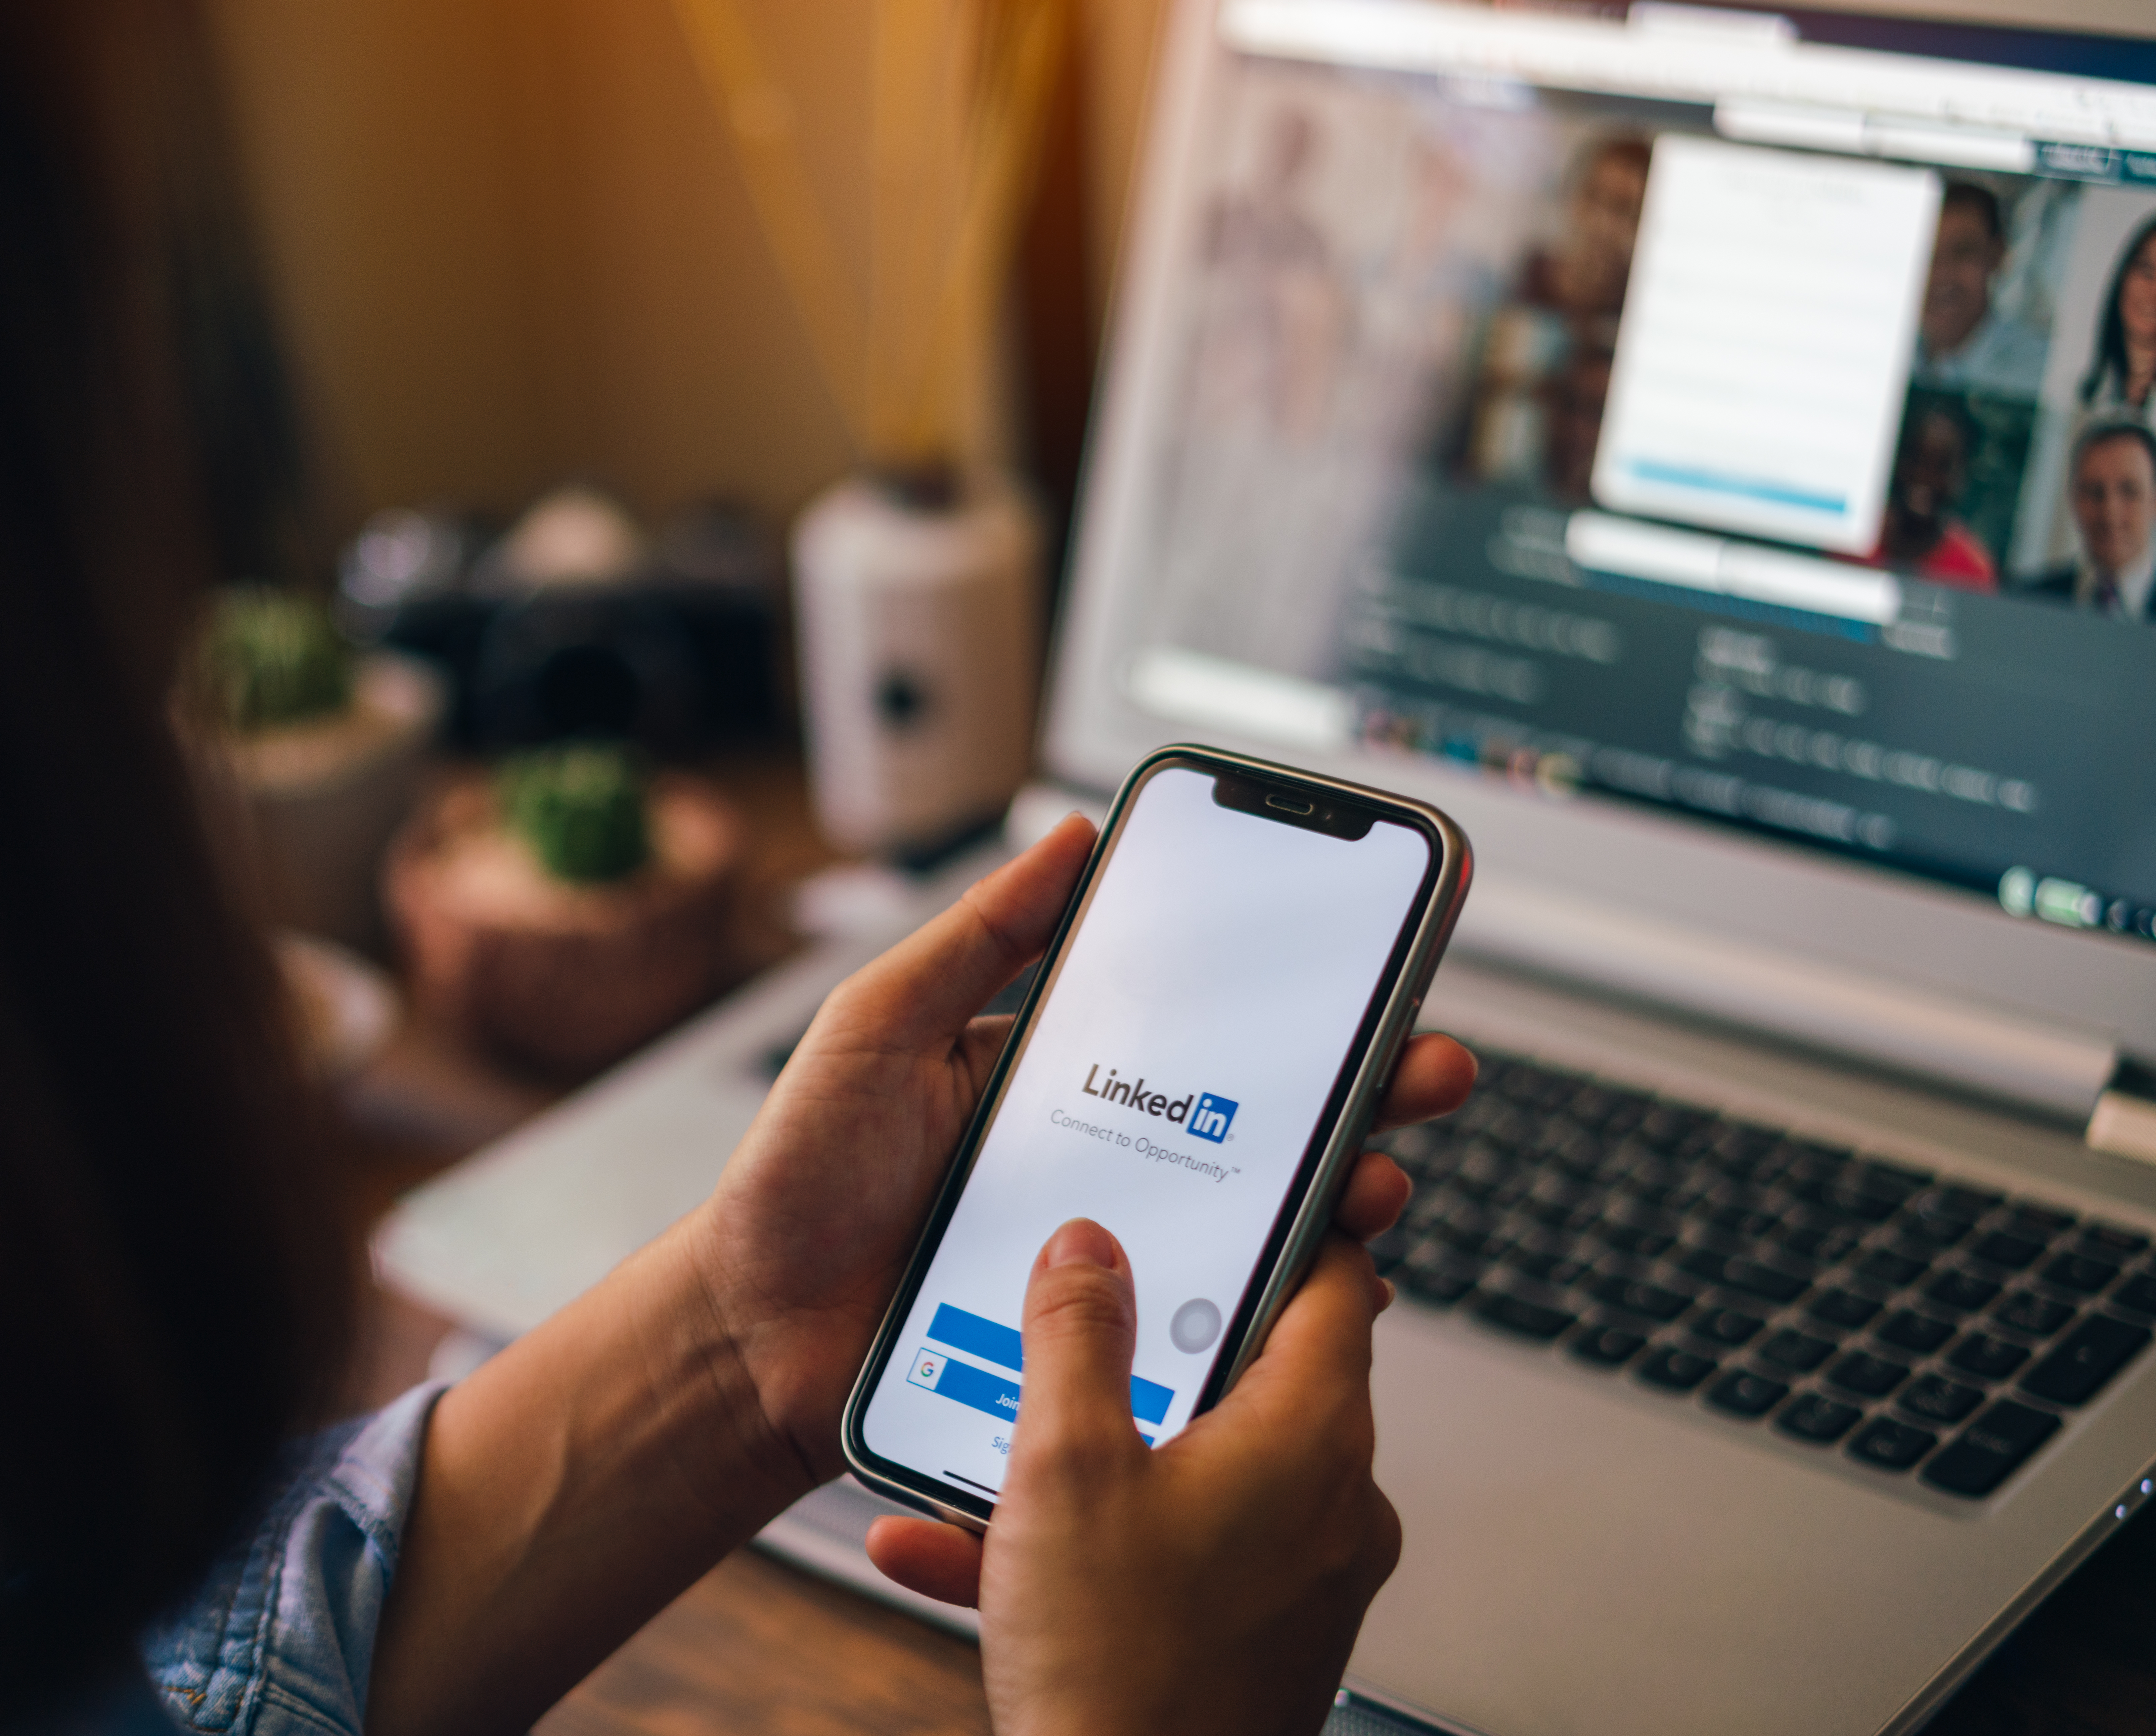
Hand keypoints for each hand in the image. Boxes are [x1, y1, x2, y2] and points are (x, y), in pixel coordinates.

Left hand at [679, 811, 1465, 1488]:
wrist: (752, 1331)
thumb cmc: (801, 1176)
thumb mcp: (877, 1025)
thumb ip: (975, 935)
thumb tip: (1066, 835)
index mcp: (1065, 1077)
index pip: (1204, 1026)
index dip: (1293, 998)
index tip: (1370, 964)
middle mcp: (1108, 1161)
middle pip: (1264, 1122)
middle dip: (1363, 1091)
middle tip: (1422, 1071)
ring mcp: (1114, 1253)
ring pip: (1263, 1220)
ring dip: (1343, 1194)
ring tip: (1375, 1177)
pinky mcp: (1104, 1341)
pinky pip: (1217, 1319)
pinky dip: (1285, 1304)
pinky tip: (1325, 1286)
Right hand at [899, 1218, 1403, 1735]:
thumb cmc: (1113, 1664)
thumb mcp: (1063, 1465)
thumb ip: (1074, 1336)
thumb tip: (1088, 1247)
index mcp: (1311, 1437)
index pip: (1334, 1283)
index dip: (1281, 1227)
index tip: (1223, 1197)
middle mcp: (1331, 1503)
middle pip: (1255, 1372)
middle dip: (1149, 1348)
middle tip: (1070, 1325)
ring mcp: (1303, 1579)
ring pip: (1196, 1469)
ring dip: (1096, 1456)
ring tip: (994, 1455)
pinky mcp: (1261, 1638)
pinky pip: (1176, 1552)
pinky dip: (1094, 1541)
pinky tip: (973, 1552)